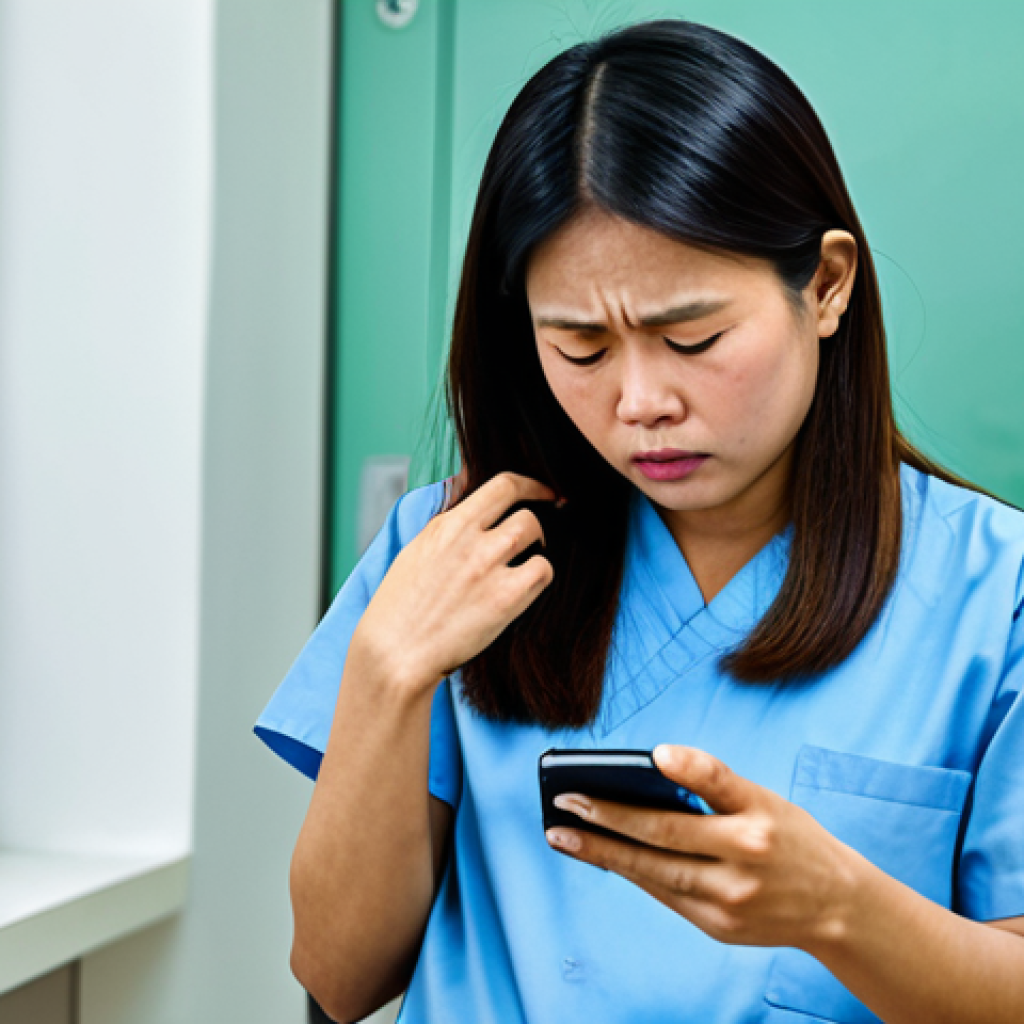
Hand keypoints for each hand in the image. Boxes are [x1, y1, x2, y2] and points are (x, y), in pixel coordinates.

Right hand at [352, 471, 558, 695]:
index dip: (532, 485)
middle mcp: (469, 539)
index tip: (543, 492)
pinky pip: (542, 571)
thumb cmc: (399, 610)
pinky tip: (525, 589)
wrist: (395, 653)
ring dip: (538, 547)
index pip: (502, 485)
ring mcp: (488, 566)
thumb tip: (471, 502)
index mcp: (446, 525)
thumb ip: (448, 528)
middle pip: (525, 510)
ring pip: (536, 534)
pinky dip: (540, 576)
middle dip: (537, 521)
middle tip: (539, 537)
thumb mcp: (416, 552)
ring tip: (527, 565)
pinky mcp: (504, 597)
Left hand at [545, 745, 860, 952]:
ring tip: (563, 835)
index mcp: (761, 815)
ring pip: (655, 871)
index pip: (719, 782)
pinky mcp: (720, 925)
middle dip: (610, 817)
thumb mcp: (767, 801)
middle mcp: (748, 857)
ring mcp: (732, 898)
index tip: (655, 754)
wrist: (838, 907)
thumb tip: (648, 777)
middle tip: (566, 800)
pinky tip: (600, 856)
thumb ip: (714, 790)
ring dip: (603, 851)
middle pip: (667, 834)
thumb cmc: (791, 839)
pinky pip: (666, 893)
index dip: (688, 766)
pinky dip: (632, 872)